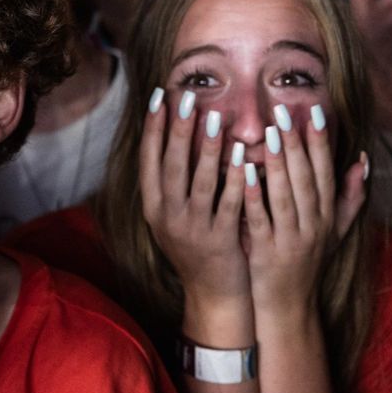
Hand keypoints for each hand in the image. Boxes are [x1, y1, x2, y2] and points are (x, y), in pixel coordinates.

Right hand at [138, 89, 248, 303]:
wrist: (213, 295)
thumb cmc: (196, 248)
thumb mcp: (172, 217)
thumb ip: (170, 183)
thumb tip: (172, 134)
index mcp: (153, 207)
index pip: (148, 159)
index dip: (153, 127)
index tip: (159, 97)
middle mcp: (167, 217)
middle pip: (171, 165)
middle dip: (178, 129)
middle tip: (187, 97)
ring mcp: (192, 229)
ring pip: (198, 181)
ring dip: (206, 148)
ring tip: (215, 117)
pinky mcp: (219, 240)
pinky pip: (228, 203)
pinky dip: (234, 177)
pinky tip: (242, 154)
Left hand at [245, 103, 367, 315]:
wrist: (291, 308)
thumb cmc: (310, 263)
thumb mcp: (337, 231)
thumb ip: (351, 197)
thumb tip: (363, 160)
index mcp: (328, 216)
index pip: (325, 172)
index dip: (320, 141)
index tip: (313, 110)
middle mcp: (314, 226)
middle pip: (306, 178)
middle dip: (297, 143)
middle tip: (284, 110)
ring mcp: (292, 240)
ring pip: (286, 196)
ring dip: (278, 164)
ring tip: (269, 134)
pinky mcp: (268, 254)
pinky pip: (261, 221)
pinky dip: (254, 197)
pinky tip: (244, 174)